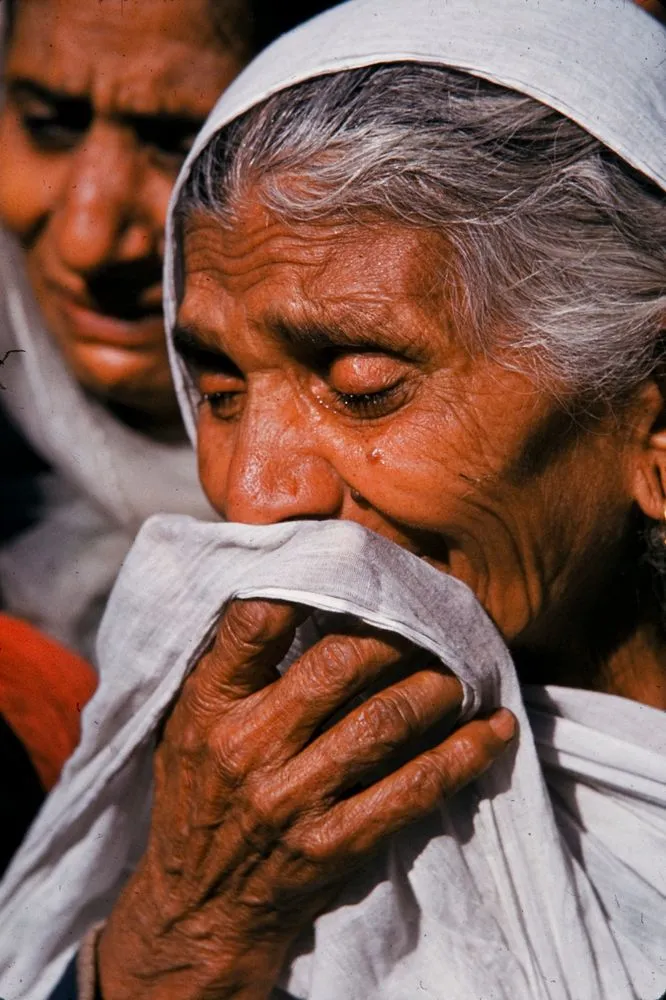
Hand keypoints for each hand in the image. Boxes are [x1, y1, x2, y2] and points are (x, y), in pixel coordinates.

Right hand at [98, 599, 515, 999]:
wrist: (199, 908)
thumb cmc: (197, 797)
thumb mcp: (187, 724)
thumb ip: (231, 667)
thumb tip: (295, 594)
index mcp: (210, 707)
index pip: (255, 623)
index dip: (310, 584)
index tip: (357, 567)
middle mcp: (250, 747)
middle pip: (340, 664)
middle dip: (396, 635)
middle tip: (429, 622)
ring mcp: (295, 799)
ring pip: (386, 721)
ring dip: (438, 687)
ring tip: (462, 670)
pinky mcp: (335, 844)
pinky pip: (413, 789)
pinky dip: (463, 755)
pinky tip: (495, 730)